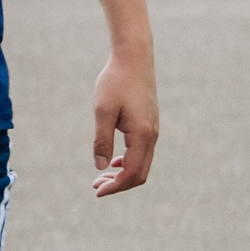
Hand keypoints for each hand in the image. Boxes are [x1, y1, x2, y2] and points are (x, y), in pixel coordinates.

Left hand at [90, 49, 157, 196]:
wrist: (134, 58)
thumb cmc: (115, 81)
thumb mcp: (102, 110)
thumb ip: (102, 140)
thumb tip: (101, 167)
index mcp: (142, 135)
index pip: (131, 172)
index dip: (115, 186)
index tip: (97, 191)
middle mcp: (152, 136)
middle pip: (140, 173)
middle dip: (119, 184)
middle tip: (96, 187)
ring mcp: (153, 130)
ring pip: (142, 163)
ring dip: (123, 173)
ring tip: (101, 177)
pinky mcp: (150, 124)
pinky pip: (143, 152)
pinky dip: (129, 161)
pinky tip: (113, 160)